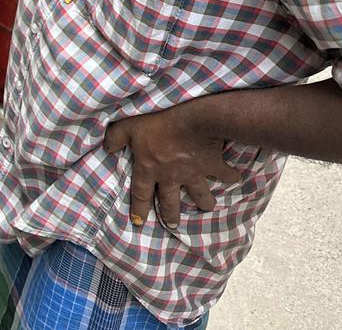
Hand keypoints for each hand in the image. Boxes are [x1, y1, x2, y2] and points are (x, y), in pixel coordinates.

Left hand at [104, 100, 241, 229]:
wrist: (190, 117)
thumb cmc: (155, 119)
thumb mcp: (127, 125)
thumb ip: (115, 138)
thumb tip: (106, 148)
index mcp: (148, 168)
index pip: (140, 194)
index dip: (139, 209)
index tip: (139, 222)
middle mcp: (170, 176)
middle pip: (170, 202)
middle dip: (170, 215)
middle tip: (172, 225)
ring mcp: (193, 173)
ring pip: (199, 196)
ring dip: (203, 203)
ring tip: (206, 207)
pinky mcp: (212, 165)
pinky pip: (224, 175)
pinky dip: (231, 177)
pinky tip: (235, 178)